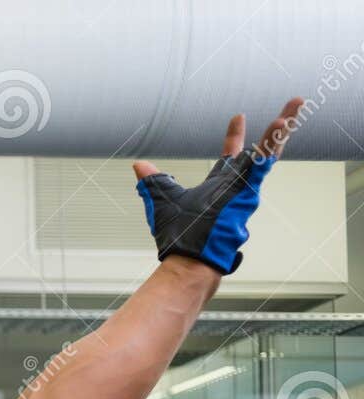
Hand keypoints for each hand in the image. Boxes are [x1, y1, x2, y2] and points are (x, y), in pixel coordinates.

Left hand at [132, 97, 302, 275]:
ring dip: (282, 128)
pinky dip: (273, 142)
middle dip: (277, 128)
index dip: (234, 137)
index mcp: (218, 187)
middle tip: (292, 103)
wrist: (188, 260)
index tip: (238, 117)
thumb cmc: (178, 238)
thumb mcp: (162, 200)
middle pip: (260, 150)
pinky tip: (282, 122)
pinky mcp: (248, 192)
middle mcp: (235, 186)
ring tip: (297, 102)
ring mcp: (244, 189)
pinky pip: (263, 162)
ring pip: (269, 152)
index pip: (230, 156)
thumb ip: (154, 181)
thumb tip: (138, 165)